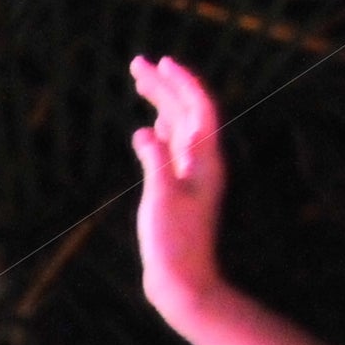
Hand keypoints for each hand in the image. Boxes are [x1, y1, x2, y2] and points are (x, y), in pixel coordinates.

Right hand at [130, 53, 228, 325]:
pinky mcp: (179, 190)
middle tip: (138, 63)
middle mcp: (203, 163)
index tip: (163, 62)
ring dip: (161, 103)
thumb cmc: (175, 244)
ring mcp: (192, 175)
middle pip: (187, 112)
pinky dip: (162, 130)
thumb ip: (156, 162)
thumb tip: (146, 131)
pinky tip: (152, 125)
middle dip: (164, 86)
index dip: (183, 82)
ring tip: (142, 81)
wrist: (184, 282)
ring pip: (178, 128)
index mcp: (206, 160)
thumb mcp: (162, 199)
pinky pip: (173, 149)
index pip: (199, 108)